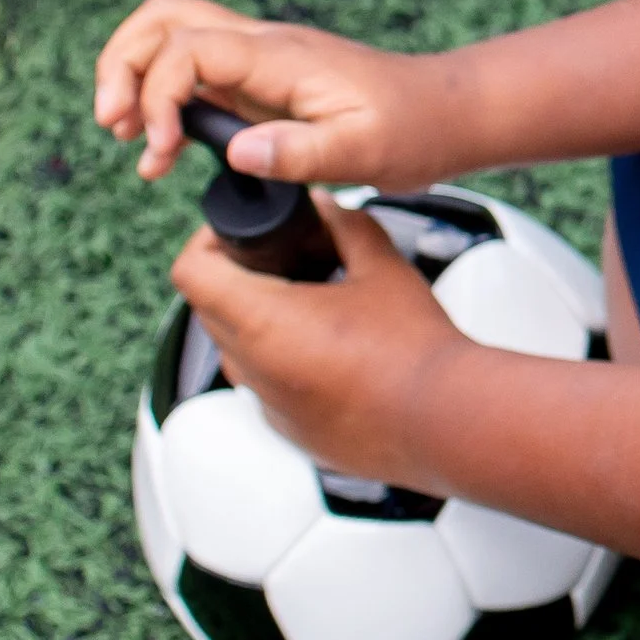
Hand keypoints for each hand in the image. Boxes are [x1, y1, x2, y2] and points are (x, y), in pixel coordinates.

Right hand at [96, 0, 454, 189]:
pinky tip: (164, 148)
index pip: (189, 48)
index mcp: (281, 57)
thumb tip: (239, 152)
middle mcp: (263, 45)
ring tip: (127, 138)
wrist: (447, 112)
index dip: (159, 95)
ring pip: (173, 35)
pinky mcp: (262, 80)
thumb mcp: (365, 153)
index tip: (162, 151)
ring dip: (135, 75)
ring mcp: (259, 59)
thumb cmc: (413, 129)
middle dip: (123, 65)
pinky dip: (165, 98)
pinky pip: (196, 70)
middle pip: (163, 19)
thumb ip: (301, 153)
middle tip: (115, 126)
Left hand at [170, 199, 469, 480]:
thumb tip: (325, 207)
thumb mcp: (382, 268)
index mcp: (263, 322)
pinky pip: (265, 388)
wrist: (448, 422)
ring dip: (257, 323)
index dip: (206, 242)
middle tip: (280, 262)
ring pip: (236, 352)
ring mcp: (269, 407)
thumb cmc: (416, 352)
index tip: (236, 235)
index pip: (191, 273)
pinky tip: (332, 352)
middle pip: (208, 310)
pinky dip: (282, 363)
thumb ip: (346, 227)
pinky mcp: (291, 433)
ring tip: (310, 306)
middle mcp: (254, 370)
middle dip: (235, 279)